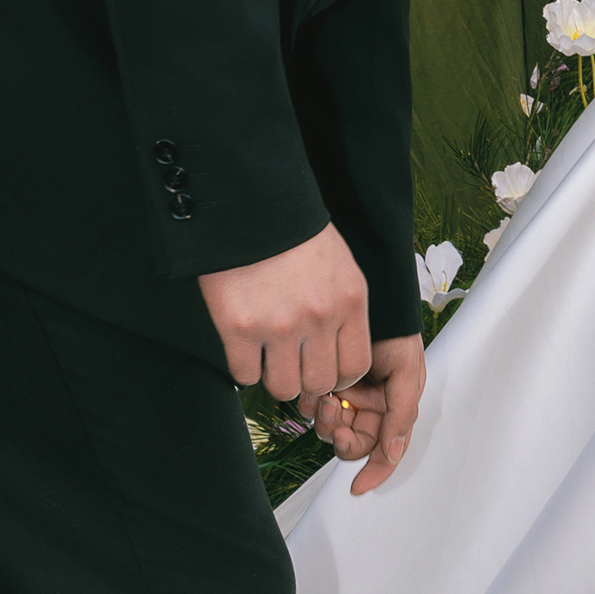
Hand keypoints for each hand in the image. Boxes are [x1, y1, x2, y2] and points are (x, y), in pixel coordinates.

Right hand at [201, 221, 371, 399]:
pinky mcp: (238, 328)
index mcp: (349, 301)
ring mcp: (278, 326)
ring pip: (284, 388)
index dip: (339, 376)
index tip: (325, 369)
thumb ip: (345, 310)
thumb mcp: (341, 268)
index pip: (356, 366)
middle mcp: (319, 318)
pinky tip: (246, 349)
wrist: (253, 206)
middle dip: (307, 379)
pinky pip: (246, 375)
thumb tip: (340, 351)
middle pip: (320, 383)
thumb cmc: (296, 234)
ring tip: (269, 358)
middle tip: (294, 365)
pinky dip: (245, 368)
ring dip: (276, 377)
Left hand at [302, 332, 427, 494]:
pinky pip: (312, 410)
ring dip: (326, 420)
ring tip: (327, 396)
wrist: (367, 306)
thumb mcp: (406, 374)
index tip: (359, 485)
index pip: (386, 451)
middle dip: (343, 438)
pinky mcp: (322, 388)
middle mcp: (370, 408)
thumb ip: (402, 414)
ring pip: (331, 430)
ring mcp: (346, 399)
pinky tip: (316, 390)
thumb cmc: (394, 334)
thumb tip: (393, 452)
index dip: (375, 471)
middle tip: (339, 418)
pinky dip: (311, 405)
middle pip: (354, 444)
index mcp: (394, 410)